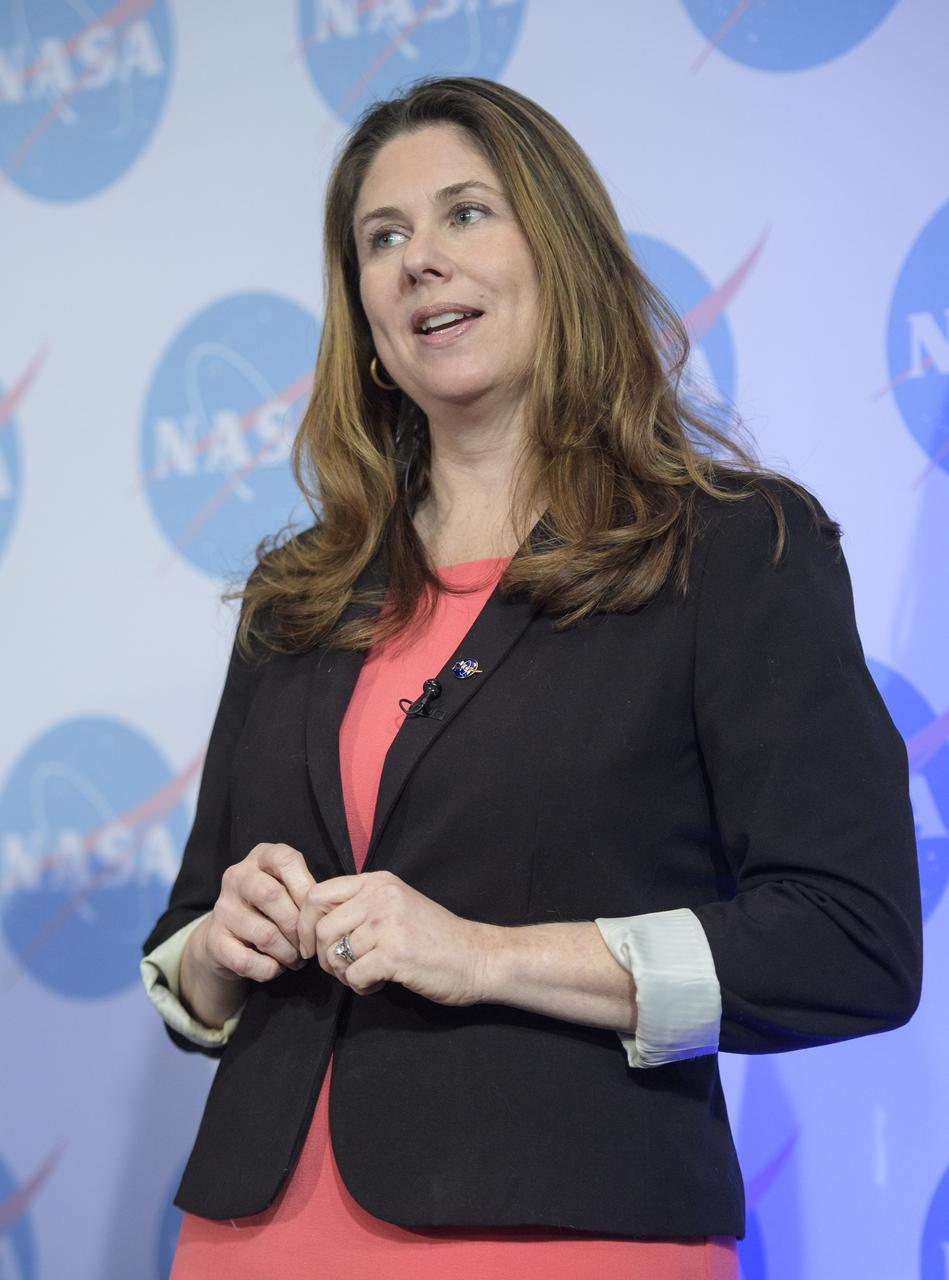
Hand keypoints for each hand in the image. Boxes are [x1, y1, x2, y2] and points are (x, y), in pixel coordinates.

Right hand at [199, 841, 316, 984]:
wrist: (226, 939)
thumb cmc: (271, 909)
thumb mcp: (288, 888)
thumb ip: (306, 890)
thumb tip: (328, 910)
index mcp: (260, 857)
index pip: (285, 859)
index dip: (306, 888)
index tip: (316, 913)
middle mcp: (237, 877)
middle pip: (272, 895)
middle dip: (297, 926)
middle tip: (308, 945)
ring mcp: (222, 908)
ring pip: (264, 934)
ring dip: (288, 953)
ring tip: (297, 959)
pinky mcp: (214, 940)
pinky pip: (247, 961)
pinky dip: (269, 969)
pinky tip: (276, 967)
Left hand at [297, 870, 491, 1006]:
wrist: (478, 957)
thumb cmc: (435, 937)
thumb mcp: (396, 906)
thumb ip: (361, 906)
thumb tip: (314, 924)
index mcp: (378, 882)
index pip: (317, 894)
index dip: (304, 924)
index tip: (310, 946)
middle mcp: (380, 896)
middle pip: (320, 927)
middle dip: (324, 956)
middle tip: (345, 968)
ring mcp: (388, 923)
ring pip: (334, 954)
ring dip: (344, 974)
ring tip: (366, 976)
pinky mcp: (395, 954)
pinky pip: (354, 975)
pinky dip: (361, 987)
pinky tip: (380, 983)